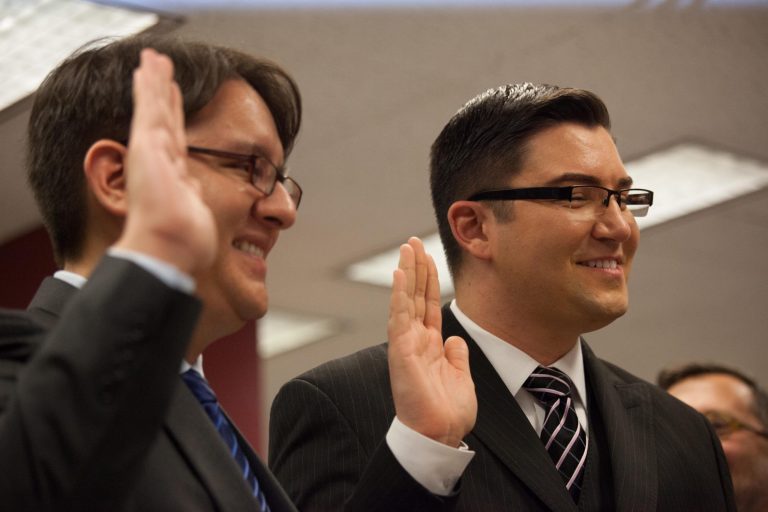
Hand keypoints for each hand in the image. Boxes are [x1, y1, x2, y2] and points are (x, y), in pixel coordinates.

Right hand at [114, 48, 215, 274]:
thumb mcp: (195, 218)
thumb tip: (198, 198)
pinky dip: (148, 86)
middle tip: (159, 67)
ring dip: (155, 81)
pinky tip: (148, 67)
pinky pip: (148, 108)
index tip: (174, 99)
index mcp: (172, 180)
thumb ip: (195, 202)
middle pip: (163, 120)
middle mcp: (159, 164)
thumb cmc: (183, 245)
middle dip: (162, 93)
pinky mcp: (146, 145)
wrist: (168, 249)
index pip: (175, 142)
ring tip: (155, 58)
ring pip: (155, 108)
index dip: (174, 118)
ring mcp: (151, 153)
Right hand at [388, 237, 476, 446]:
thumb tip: (455, 339)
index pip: (428, 305)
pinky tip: (402, 274)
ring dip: (407, 273)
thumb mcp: (460, 377)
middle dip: (416, 268)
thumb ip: (456, 356)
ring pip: (406, 300)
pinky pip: (400, 317)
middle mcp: (416, 340)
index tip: (427, 257)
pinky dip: (400, 294)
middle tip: (413, 242)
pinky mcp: (402, 351)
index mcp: (430, 345)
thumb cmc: (448, 413)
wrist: (440, 436)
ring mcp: (407, 344)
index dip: (429, 280)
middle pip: (416, 296)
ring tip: (407, 248)